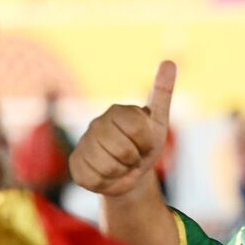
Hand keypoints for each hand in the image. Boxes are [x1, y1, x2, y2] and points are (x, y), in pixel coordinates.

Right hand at [70, 60, 175, 196]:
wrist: (129, 172)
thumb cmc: (145, 145)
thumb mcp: (158, 122)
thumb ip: (162, 93)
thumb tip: (168, 61)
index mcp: (118, 111)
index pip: (138, 129)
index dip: (147, 143)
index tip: (146, 143)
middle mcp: (97, 124)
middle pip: (123, 149)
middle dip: (135, 159)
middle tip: (134, 157)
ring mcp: (84, 144)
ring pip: (108, 166)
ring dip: (122, 172)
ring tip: (122, 165)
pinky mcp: (75, 164)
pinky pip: (95, 179)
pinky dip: (108, 183)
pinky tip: (108, 175)